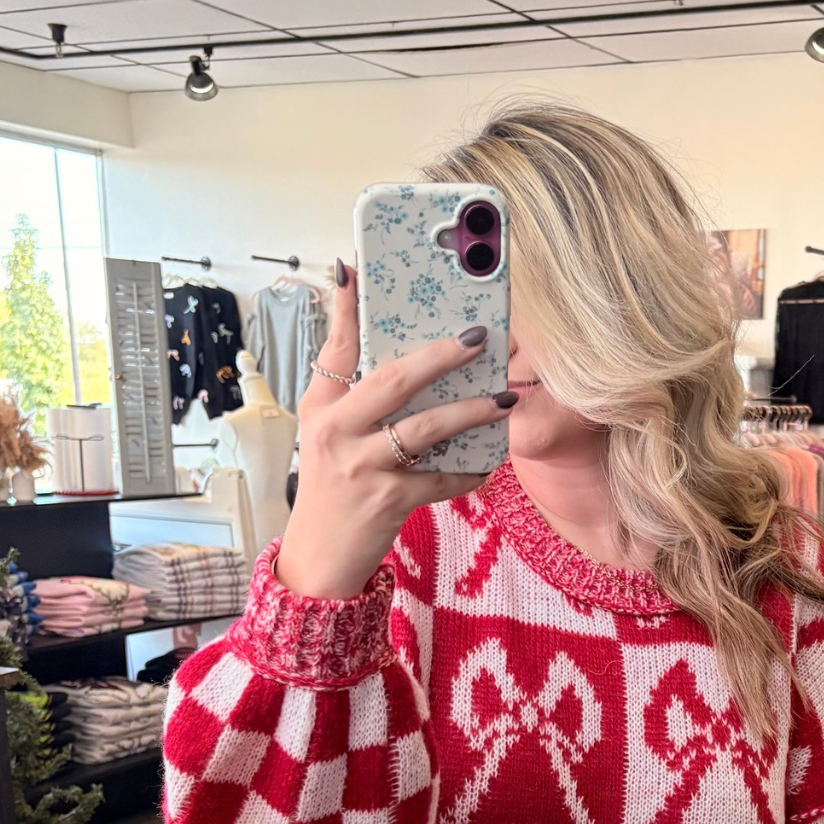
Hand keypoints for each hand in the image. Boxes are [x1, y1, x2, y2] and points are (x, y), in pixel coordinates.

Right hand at [277, 260, 513, 598]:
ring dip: (470, 411)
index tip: (357, 266)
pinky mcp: (388, 500)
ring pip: (426, 428)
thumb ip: (349, 385)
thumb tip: (374, 337)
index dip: (347, 307)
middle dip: (440, 356)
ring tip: (503, 399)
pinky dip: (469, 471)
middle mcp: (336, 432)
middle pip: (393, 380)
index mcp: (322, 407)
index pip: (336, 347)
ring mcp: (362, 467)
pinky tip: (490, 462)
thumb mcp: (327, 431)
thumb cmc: (331, 486)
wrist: (319, 558)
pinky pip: (442, 479)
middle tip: (478, 338)